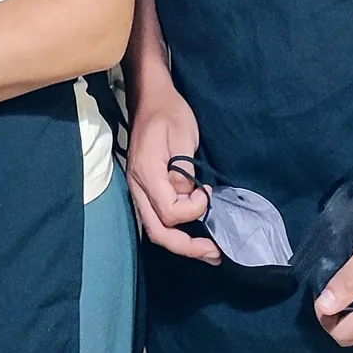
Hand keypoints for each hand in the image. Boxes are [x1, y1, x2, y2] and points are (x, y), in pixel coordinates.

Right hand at [125, 83, 218, 263]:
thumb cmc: (169, 112)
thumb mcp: (183, 135)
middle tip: (214, 253)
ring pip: (155, 229)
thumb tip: (188, 196)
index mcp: (147, 172)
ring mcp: (138, 189)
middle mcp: (138, 186)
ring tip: (208, 251)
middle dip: (187, 247)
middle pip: (158, 231)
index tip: (207, 190)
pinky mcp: (144, 188)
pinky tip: (193, 233)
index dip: (194, 209)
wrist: (150, 98)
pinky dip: (175, 230)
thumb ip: (184, 170)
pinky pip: (156, 218)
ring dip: (182, 244)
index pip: (169, 211)